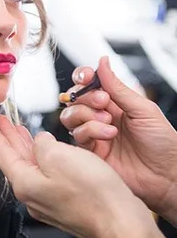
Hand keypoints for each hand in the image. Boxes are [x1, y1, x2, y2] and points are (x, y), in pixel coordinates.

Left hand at [0, 116, 151, 237]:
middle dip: (7, 137)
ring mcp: (48, 201)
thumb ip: (42, 145)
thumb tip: (40, 141)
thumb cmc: (94, 194)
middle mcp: (32, 195)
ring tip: (18, 131)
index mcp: (25, 183)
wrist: (122, 224)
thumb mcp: (59, 156)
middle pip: (14, 159)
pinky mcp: (64, 202)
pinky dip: (42, 158)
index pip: (1, 154)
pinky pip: (46, 174)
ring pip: (30, 166)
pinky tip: (46, 150)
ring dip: (24, 146)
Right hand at [60, 56, 176, 222]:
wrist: (166, 176)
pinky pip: (77, 135)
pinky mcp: (90, 151)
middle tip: (104, 102)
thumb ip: (117, 86)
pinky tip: (109, 136)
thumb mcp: (142, 108)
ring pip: (70, 116)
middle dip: (86, 97)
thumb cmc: (162, 142)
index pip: (88, 83)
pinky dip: (91, 131)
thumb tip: (102, 61)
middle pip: (74, 98)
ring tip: (108, 121)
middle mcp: (100, 116)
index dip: (83, 77)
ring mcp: (94, 133)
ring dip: (86, 114)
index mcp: (114, 102)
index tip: (87, 76)